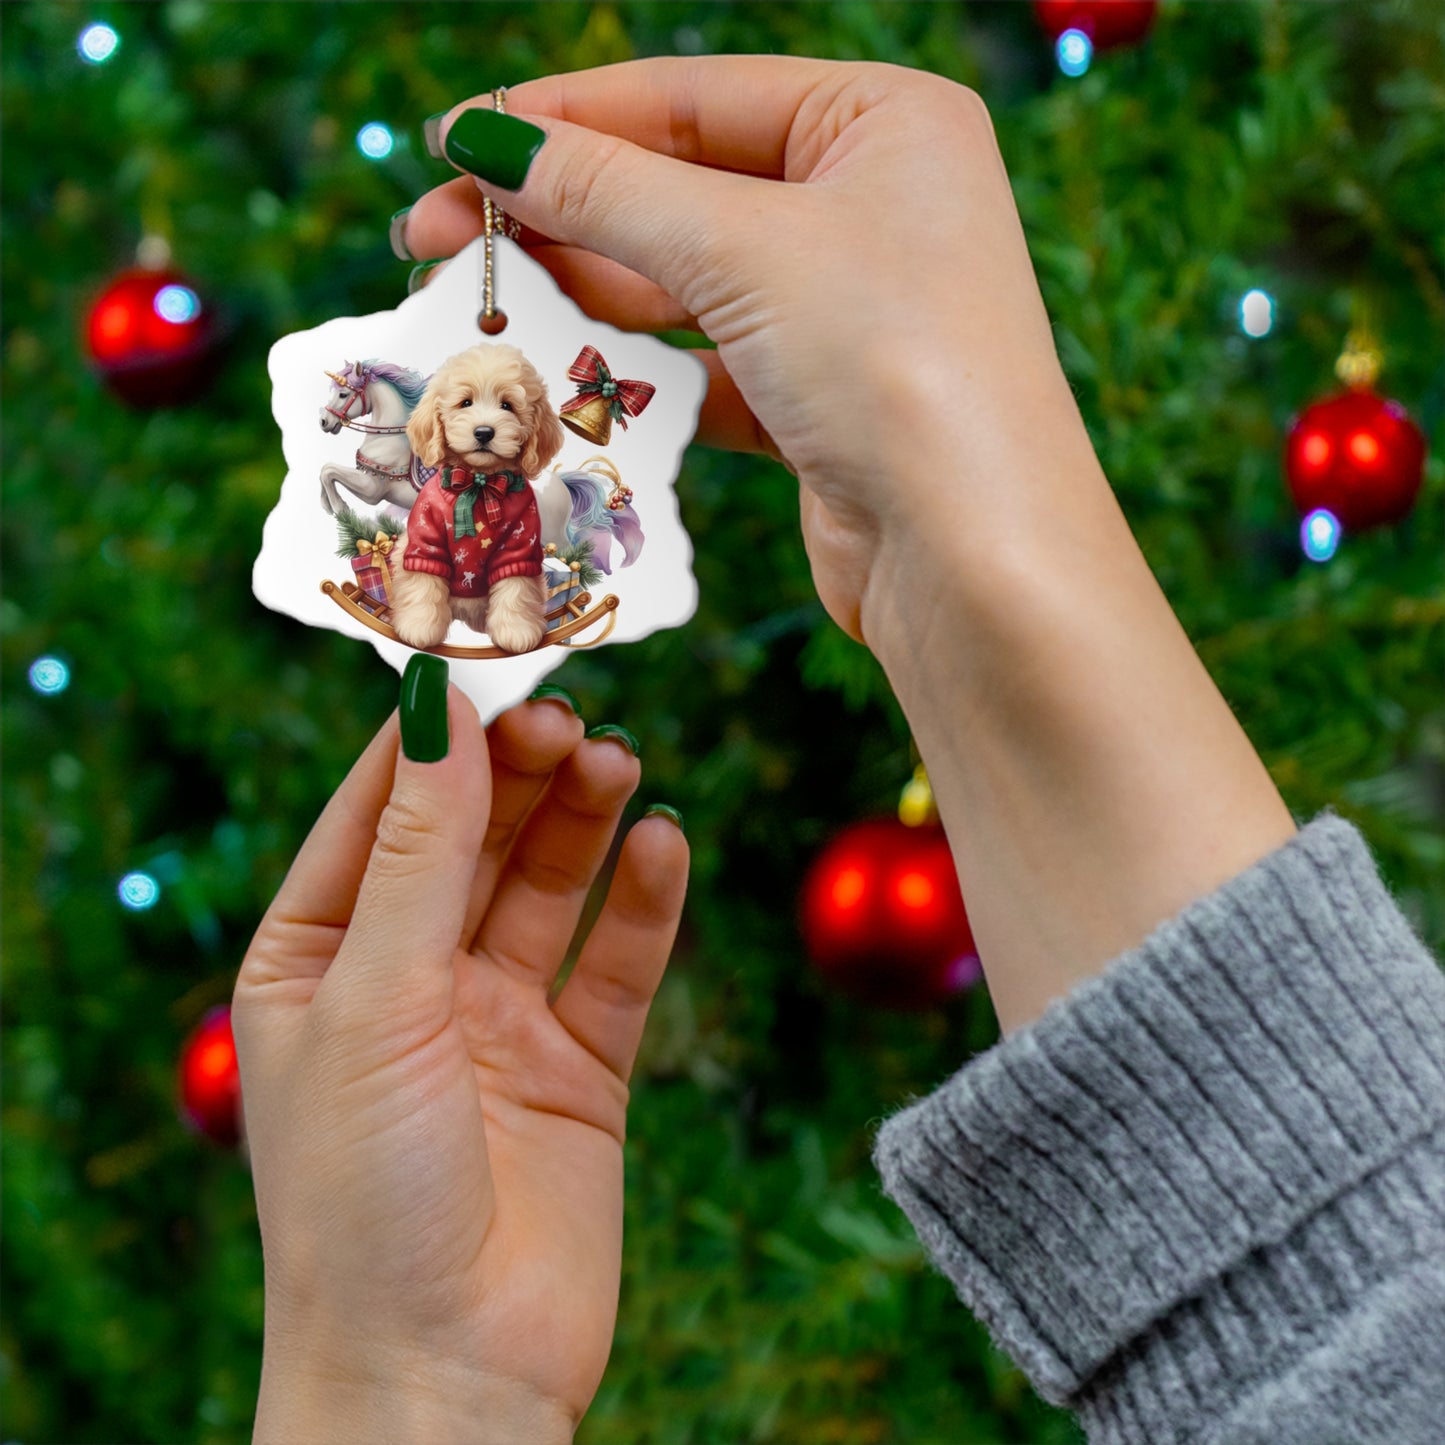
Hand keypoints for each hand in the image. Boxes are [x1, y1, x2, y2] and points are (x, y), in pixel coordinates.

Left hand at [232, 689, 686, 1441]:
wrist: (445, 1377)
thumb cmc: (363, 1197)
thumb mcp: (374, 1000)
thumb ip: (418, 853)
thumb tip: (439, 708)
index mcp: (318, 959)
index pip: (376, 812)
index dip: (431, 738)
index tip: (488, 661)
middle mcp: (408, 980)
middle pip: (473, 838)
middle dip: (519, 773)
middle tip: (572, 716)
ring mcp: (498, 1022)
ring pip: (549, 886)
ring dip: (584, 821)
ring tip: (621, 762)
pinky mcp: (580, 1068)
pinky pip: (617, 963)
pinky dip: (643, 902)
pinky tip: (665, 844)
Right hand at [402, 57, 1087, 642]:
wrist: (973, 558)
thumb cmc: (893, 364)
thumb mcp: (743, 249)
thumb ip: (609, 190)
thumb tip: (487, 140)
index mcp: (882, 122)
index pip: (690, 98)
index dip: (561, 118)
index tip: (451, 141)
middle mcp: (871, 205)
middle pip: (680, 189)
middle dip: (557, 213)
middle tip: (431, 235)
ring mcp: (847, 308)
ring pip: (686, 283)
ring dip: (585, 295)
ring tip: (479, 302)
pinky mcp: (820, 401)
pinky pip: (707, 365)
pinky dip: (639, 374)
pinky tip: (563, 378)